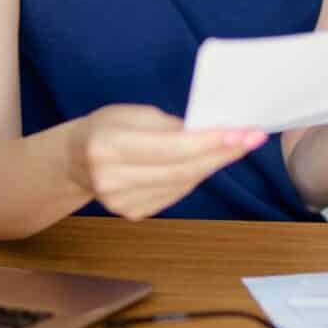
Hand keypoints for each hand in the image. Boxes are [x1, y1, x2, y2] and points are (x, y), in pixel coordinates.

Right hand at [67, 104, 266, 219]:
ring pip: (183, 183)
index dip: (210, 141)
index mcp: (107, 146)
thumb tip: (211, 132)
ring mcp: (122, 202)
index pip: (171, 147)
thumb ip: (168, 126)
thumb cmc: (105, 128)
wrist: (74, 161)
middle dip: (222, 153)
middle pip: (182, 169)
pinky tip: (209, 160)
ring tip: (238, 145)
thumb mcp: (131, 113)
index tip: (243, 132)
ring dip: (214, 163)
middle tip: (253, 138)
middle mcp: (112, 179)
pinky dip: (196, 175)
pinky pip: (176, 192)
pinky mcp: (133, 213)